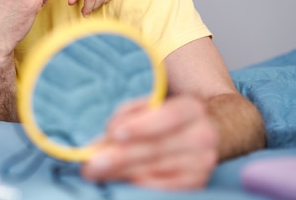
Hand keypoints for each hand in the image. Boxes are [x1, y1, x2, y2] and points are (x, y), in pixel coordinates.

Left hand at [80, 96, 218, 189]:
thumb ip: (125, 118)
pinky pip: (164, 188)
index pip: (169, 116)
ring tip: (95, 172)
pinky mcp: (197, 183)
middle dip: (120, 157)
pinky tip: (120, 181)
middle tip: (91, 163)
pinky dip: (138, 184)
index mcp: (191, 108)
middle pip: (158, 148)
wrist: (198, 135)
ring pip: (156, 169)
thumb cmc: (161, 118)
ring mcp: (202, 163)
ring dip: (122, 172)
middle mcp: (204, 135)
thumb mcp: (145, 108)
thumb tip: (102, 142)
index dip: (142, 126)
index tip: (115, 134)